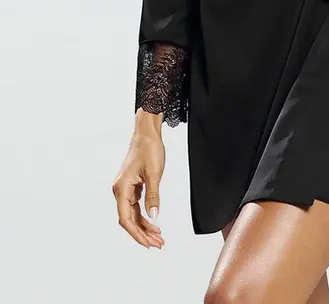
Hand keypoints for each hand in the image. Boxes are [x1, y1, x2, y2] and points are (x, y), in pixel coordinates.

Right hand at [112, 125, 165, 247]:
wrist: (147, 133)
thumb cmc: (149, 149)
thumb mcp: (154, 173)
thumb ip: (153, 196)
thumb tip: (153, 216)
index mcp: (121, 188)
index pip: (126, 219)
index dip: (137, 234)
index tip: (148, 243)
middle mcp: (120, 190)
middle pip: (129, 219)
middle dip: (143, 233)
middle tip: (158, 244)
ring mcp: (125, 189)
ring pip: (132, 214)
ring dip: (144, 226)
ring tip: (158, 237)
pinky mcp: (131, 187)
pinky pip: (136, 207)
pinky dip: (144, 216)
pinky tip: (153, 224)